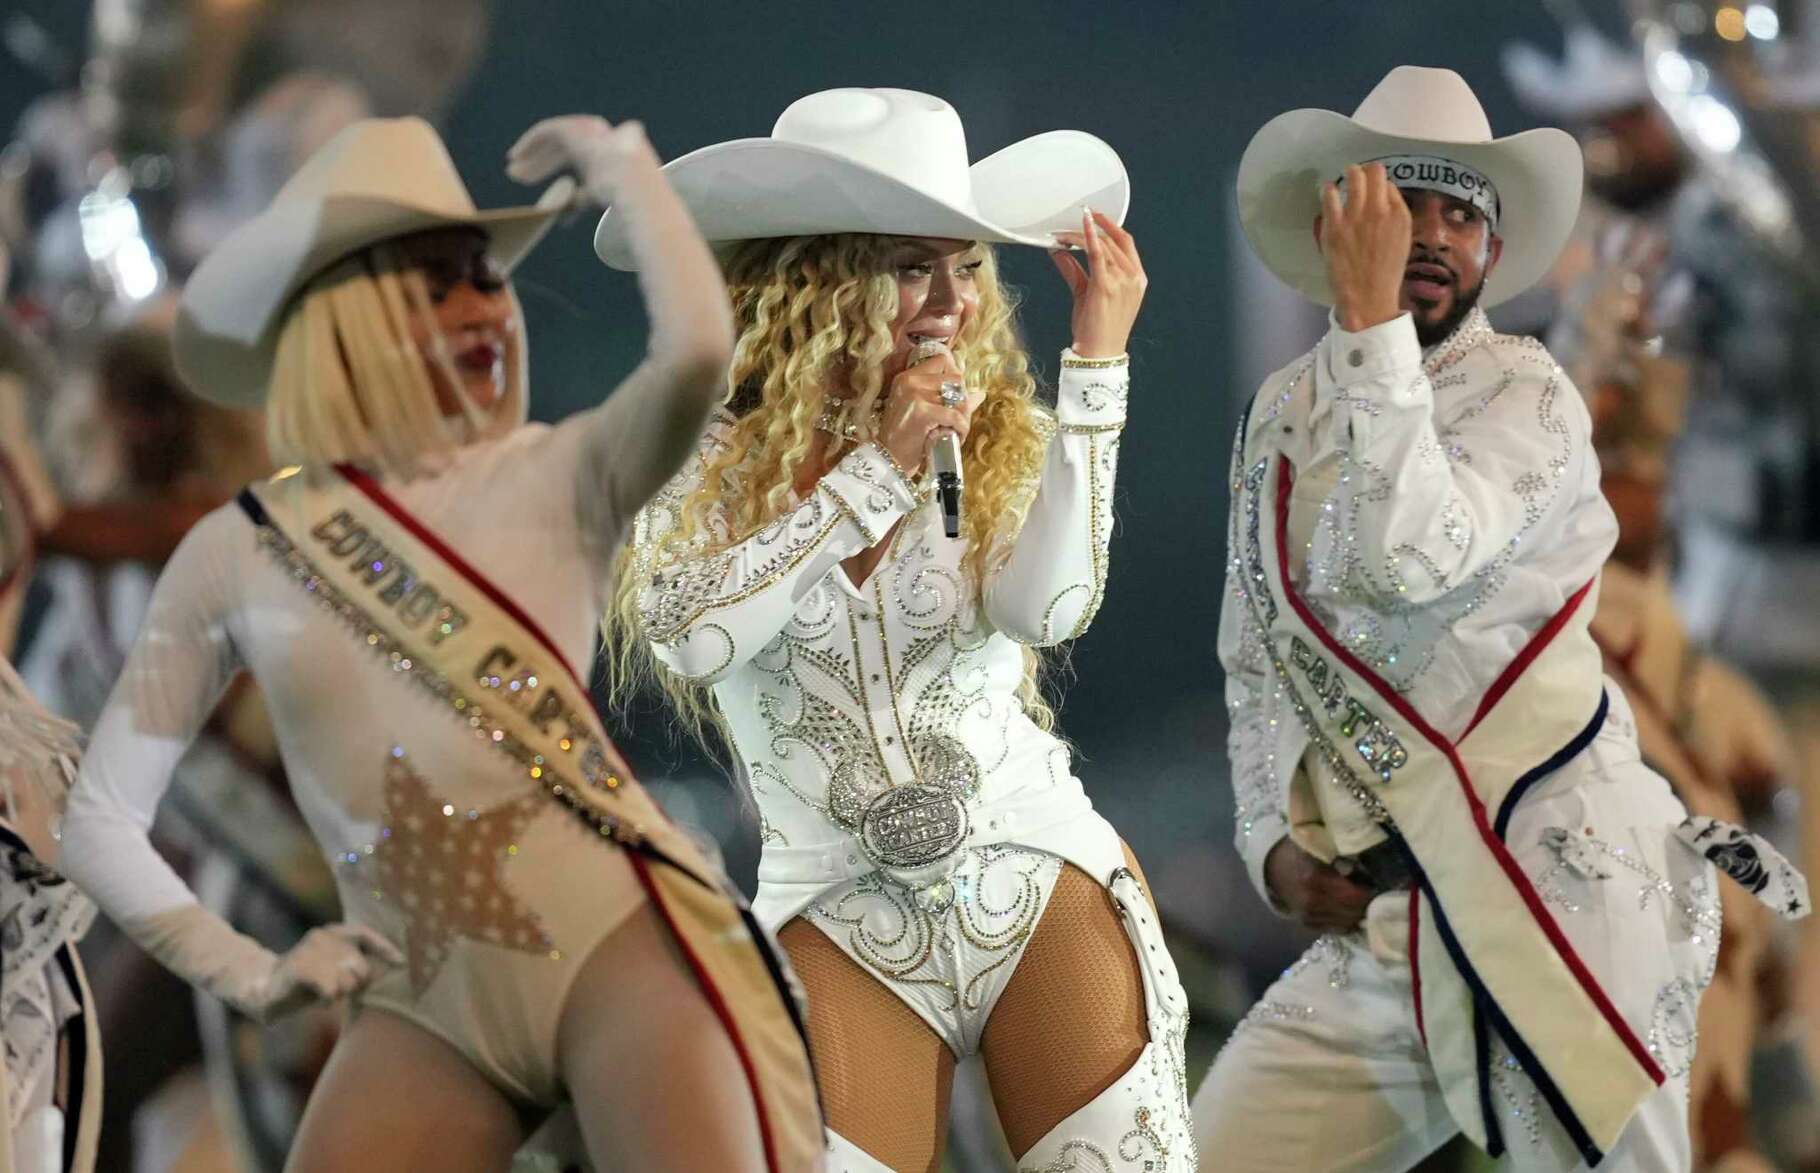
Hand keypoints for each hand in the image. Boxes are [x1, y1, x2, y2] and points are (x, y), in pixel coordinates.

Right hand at [254, 923, 403, 1021]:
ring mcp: (309, 950)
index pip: (365, 934)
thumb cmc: (307, 982)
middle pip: (361, 967)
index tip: (401, 963)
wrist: (263, 990)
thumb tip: (397, 965)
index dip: (384, 948)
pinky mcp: (298, 968)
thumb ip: (356, 964)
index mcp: (332, 932)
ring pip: (346, 981)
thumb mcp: (334, 969)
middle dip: (356, 985)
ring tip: (326, 994)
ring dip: (340, 993)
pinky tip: (322, 1001)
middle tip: (340, 991)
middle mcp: (322, 936)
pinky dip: (329, 999)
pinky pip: (330, 989)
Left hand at [506, 115, 657, 206]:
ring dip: (531, 153)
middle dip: (537, 162)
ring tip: (512, 170)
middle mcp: (595, 137)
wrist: (632, 183)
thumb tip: (561, 216)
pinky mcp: (576, 128)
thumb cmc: (621, 197)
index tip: (527, 180)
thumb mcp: (596, 198)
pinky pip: (547, 130)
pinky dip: (530, 141)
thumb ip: (579, 200)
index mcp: (602, 152)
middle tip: (514, 175)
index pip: (568, 156)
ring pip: (552, 138)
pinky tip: (516, 155)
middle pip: (559, 147)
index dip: (547, 166)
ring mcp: (586, 130)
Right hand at [876, 343, 979, 476]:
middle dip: (962, 400)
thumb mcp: (923, 412)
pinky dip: (961, 429)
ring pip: (958, 398)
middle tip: (958, 419)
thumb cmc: (905, 440)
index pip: (942, 361)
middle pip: (955, 378)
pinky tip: (956, 437)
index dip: (954, 377)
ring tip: (956, 430)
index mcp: (907, 377)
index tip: (956, 397)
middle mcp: (910, 381)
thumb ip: (950, 400)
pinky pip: (956, 416)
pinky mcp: (923, 412)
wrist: (889, 461)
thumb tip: (979, 393)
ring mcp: (915, 395)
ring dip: (963, 417)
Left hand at [1051, 209, 1146, 357]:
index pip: (1126, 243)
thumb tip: (1059, 251)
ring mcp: (1122, 282)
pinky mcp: (1106, 286)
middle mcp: (1133, 278)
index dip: (1110, 226)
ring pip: (1102, 246)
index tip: (1095, 216)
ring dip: (1080, 235)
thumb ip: (1074, 270)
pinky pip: (1097, 255)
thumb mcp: (1087, 293)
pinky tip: (1079, 228)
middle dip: (1091, 228)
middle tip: (1070, 223)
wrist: (1099, 353)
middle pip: (1113, 241)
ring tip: (1062, 233)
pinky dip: (1088, 238)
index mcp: (1137, 279)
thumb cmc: (1097, 328)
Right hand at [1263, 837, 1373, 933]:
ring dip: (1360, 913)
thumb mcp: (1321, 845)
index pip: (1356, 896)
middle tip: (1379, 892)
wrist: (1271, 866)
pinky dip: (1348, 920)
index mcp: (1315, 879)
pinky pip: (1338, 928)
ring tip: (1366, 900)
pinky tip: (1351, 909)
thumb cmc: (1299, 850)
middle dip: (1370, 903)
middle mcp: (1312, 902)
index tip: (1383, 882)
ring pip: (1349, 923)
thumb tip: (1373, 867)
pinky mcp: (1308, 924)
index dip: (1373, 891)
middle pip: (1355, 912)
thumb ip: (1345, 855)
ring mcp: (1309, 916)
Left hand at [1319, 163, 1410, 333]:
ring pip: (1353, 177)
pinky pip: (1330, 196)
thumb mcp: (1402, 239)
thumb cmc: (1386, 271)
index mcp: (1399, 215)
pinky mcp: (1335, 226)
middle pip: (1374, 173)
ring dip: (1349, 173)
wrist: (1368, 296)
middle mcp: (1379, 210)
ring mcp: (1356, 216)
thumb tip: (1384, 192)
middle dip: (1365, 170)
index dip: (1379, 182)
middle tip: (1358, 174)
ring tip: (1345, 176)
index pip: (1388, 184)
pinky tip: (1328, 190)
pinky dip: (1329, 189)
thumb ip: (1395, 213)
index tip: (1372, 186)